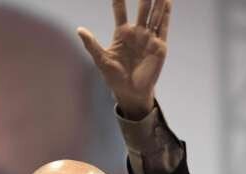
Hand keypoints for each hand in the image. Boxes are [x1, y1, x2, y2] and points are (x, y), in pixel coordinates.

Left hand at [78, 0, 171, 119]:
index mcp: (121, 34)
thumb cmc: (114, 78)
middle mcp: (136, 33)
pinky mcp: (159, 46)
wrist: (130, 92)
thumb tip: (79, 29)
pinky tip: (167, 1)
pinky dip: (165, 14)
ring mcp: (149, 38)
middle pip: (140, 9)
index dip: (119, 0)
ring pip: (153, 14)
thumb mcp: (101, 59)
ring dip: (156, 1)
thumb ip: (92, 44)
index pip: (120, 11)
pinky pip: (163, 27)